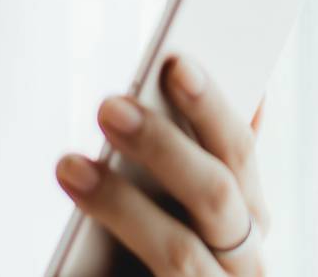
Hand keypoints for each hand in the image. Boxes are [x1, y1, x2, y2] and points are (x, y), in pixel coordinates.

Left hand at [56, 54, 270, 274]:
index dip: (211, 106)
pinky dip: (112, 257)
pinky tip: (69, 255)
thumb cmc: (157, 261)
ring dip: (122, 204)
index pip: (239, 152)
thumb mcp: (176, 210)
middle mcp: (245, 264)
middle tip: (107, 105)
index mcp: (248, 221)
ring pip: (180, 251)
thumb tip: (233, 90)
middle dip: (163, 144)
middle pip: (218, 194)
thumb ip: (194, 158)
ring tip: (68, 166)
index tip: (175, 60)